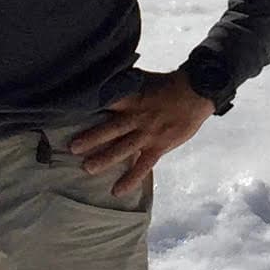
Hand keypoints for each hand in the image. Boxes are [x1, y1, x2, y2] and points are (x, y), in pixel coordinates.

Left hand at [67, 73, 210, 199]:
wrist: (197, 92)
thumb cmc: (169, 85)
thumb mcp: (144, 79)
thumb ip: (125, 83)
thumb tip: (105, 79)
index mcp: (133, 98)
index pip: (108, 102)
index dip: (91, 107)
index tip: (72, 113)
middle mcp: (138, 117)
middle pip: (111, 129)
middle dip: (91, 138)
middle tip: (72, 148)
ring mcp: (148, 134)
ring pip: (123, 148)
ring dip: (105, 159)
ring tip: (87, 168)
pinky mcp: (159, 147)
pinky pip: (143, 166)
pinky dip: (131, 179)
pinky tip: (117, 191)